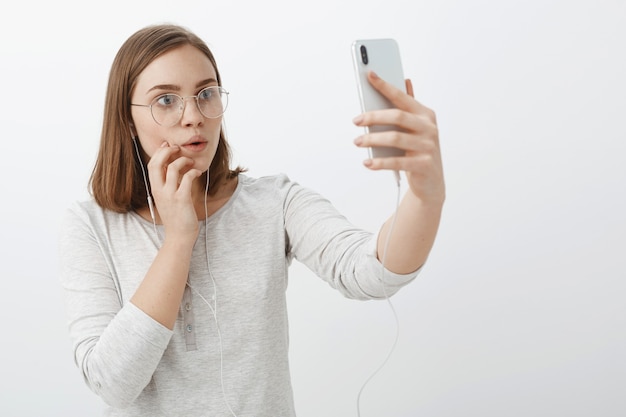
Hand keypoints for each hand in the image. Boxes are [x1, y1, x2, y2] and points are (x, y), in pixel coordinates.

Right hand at [146, 142, 201, 238]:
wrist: (179, 236)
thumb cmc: (176, 216)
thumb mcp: (166, 198)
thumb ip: (167, 184)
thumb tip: (172, 167)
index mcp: (155, 189)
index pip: (151, 165)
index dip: (159, 152)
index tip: (168, 146)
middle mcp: (159, 191)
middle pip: (156, 163)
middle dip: (167, 151)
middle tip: (177, 149)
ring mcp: (170, 195)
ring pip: (172, 168)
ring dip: (183, 161)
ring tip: (190, 162)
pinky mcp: (182, 199)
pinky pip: (186, 179)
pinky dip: (193, 172)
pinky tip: (198, 173)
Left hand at [353, 71, 444, 203]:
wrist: (431, 182)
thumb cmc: (419, 151)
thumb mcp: (416, 128)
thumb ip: (409, 107)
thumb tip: (405, 81)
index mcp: (425, 114)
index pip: (402, 97)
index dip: (385, 86)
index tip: (369, 75)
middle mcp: (429, 128)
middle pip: (397, 116)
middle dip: (373, 117)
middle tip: (356, 121)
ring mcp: (428, 146)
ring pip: (395, 138)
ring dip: (372, 140)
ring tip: (358, 142)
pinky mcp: (424, 165)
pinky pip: (397, 161)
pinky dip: (379, 162)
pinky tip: (367, 162)